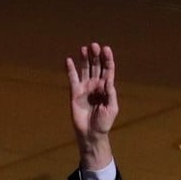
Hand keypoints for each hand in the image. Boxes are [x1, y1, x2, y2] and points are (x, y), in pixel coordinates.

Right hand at [65, 42, 117, 168]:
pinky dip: (70, 69)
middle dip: (96, 55)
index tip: (106, 49)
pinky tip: (69, 60)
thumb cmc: (104, 123)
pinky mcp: (75, 93)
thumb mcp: (112, 109)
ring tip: (84, 49)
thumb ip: (110, 94)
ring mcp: (85, 88)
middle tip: (94, 46)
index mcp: (107, 87)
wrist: (91, 134)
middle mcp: (96, 84)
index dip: (107, 59)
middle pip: (96, 66)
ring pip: (85, 69)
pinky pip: (72, 78)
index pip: (108, 69)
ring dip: (85, 59)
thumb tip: (108, 81)